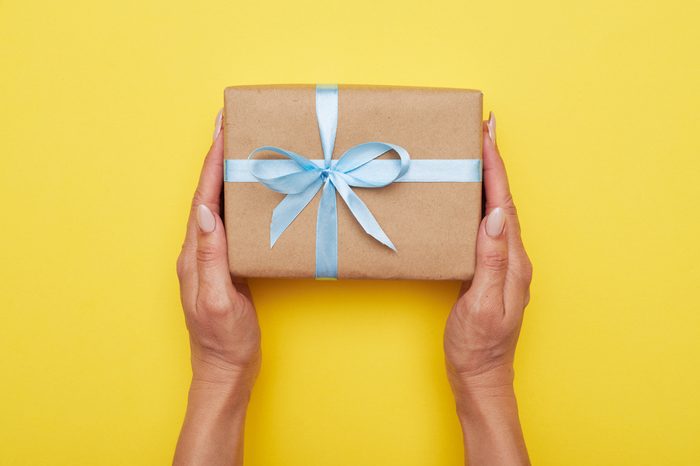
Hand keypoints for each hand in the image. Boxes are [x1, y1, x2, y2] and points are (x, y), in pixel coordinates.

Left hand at [174, 110, 259, 465]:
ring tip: (241, 151)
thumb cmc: (224, 340)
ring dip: (226, 177)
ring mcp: (211, 259)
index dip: (211, 165)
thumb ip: (211, 256)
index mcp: (195, 255)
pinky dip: (237, 202)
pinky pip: (230, 224)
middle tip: (231, 129)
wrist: (227, 370)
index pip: (203, 200)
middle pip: (207, 196)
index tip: (222, 132)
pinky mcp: (225, 266)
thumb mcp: (218, 299)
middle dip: (217, 160)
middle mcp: (199, 251)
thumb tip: (206, 213)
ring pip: (218, 207)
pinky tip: (250, 195)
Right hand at [444, 113, 531, 464]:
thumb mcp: (481, 303)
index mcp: (512, 261)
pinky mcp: (488, 270)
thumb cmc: (478, 345)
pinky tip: (468, 198)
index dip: (496, 167)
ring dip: (488, 180)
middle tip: (483, 131)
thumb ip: (491, 260)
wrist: (479, 375)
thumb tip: (496, 215)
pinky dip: (478, 203)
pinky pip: (485, 227)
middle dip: (494, 163)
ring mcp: (502, 264)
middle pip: (504, 201)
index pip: (504, 204)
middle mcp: (512, 257)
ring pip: (495, 211)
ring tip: (475, 154)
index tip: (487, 135)